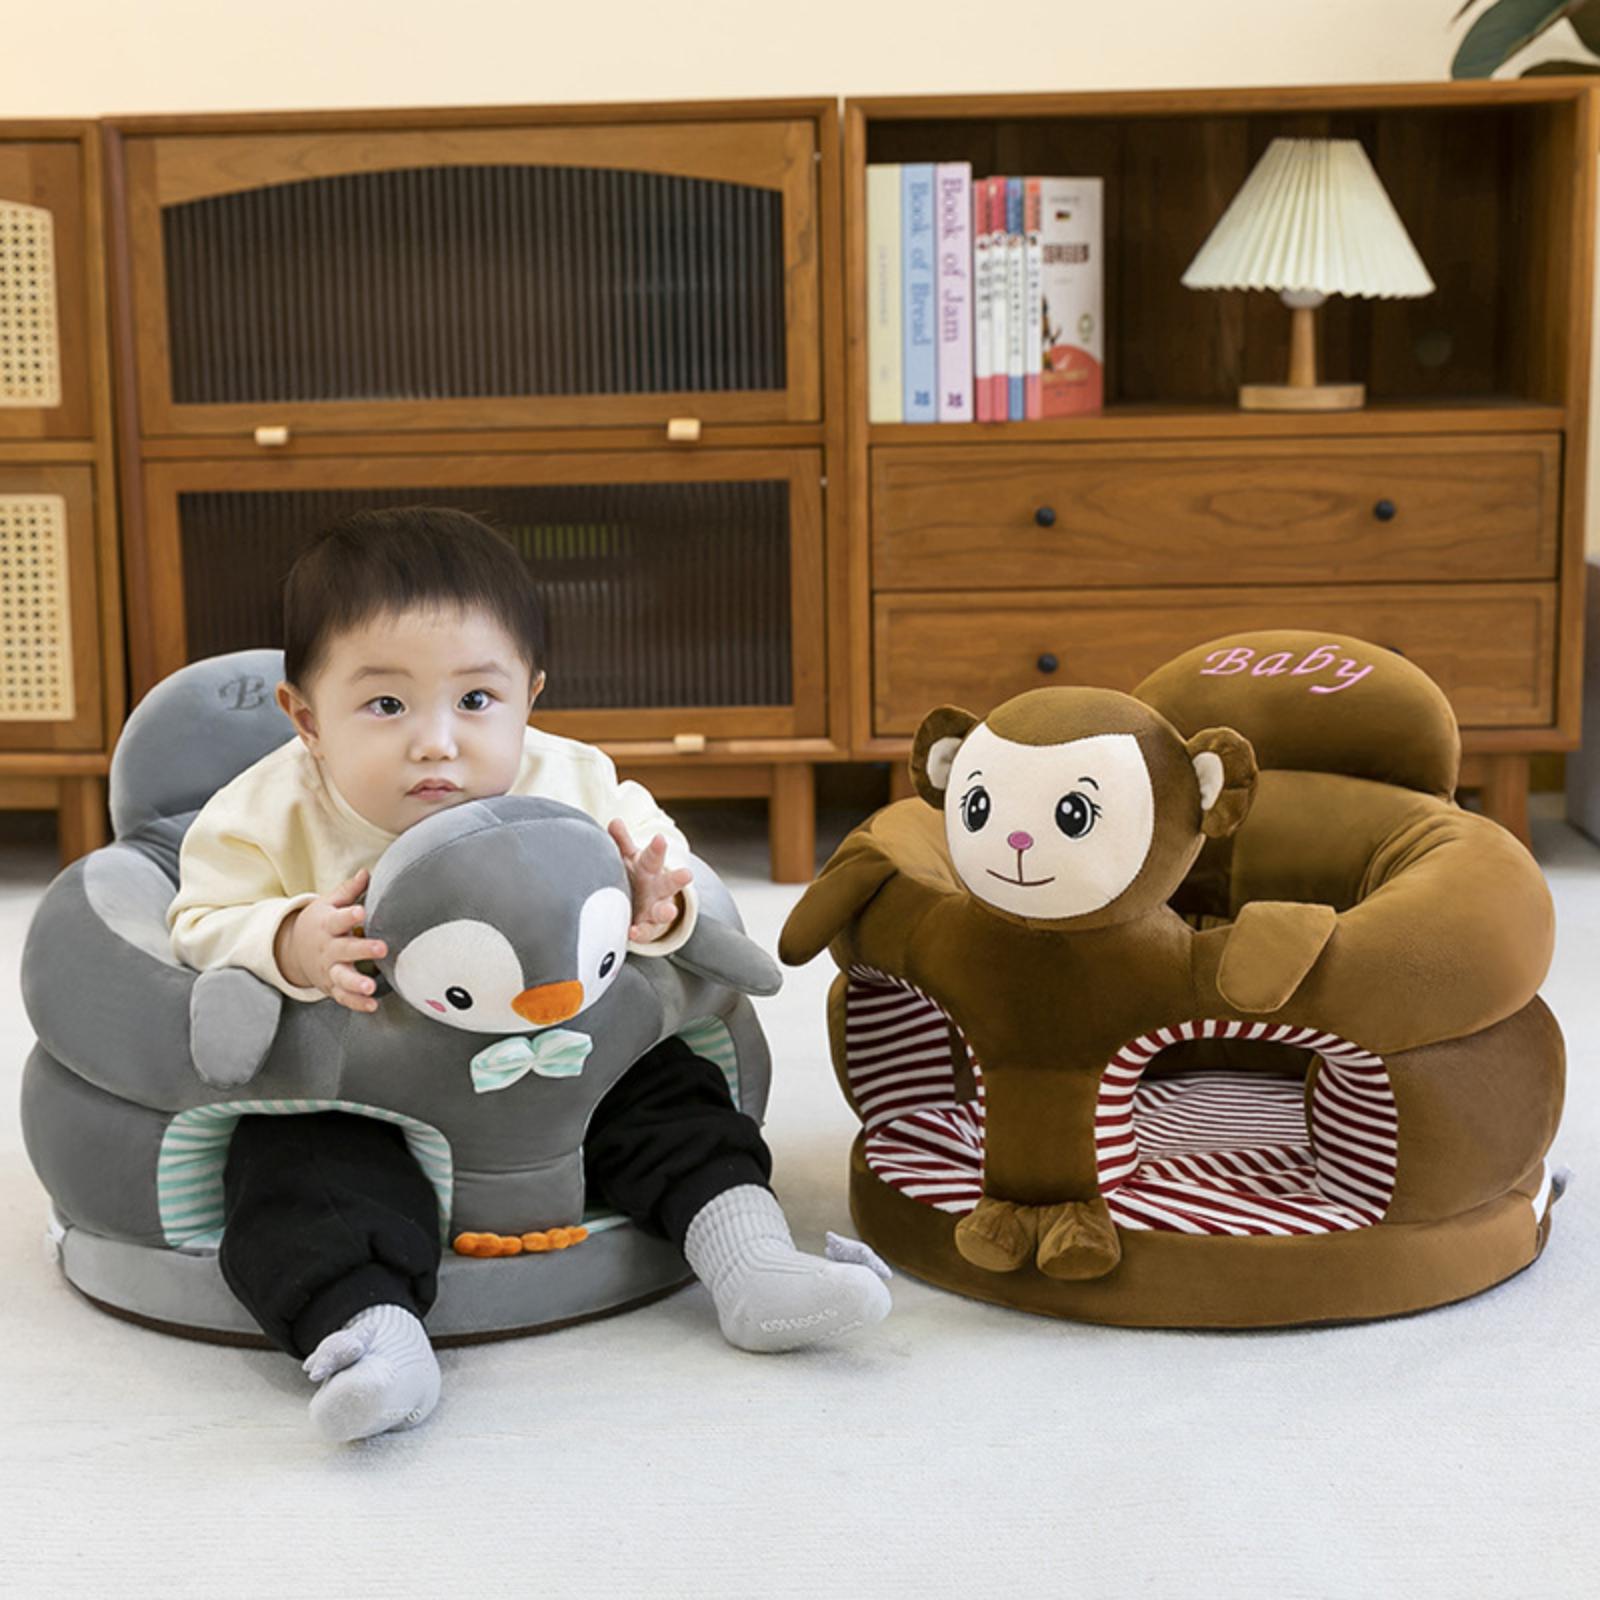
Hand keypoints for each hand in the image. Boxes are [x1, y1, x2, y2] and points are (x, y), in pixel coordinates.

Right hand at [274, 867, 387, 1011]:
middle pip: (344, 950)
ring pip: (342, 978)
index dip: (349, 915)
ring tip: (370, 987)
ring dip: (356, 984)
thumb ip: (349, 891)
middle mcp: (328, 949)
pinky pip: (344, 997)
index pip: (338, 919)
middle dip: (362, 950)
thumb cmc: (320, 923)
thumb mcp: (329, 904)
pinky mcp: (331, 986)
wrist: (293, 950)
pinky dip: (357, 1003)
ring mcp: (329, 970)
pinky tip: (372, 1005)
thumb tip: (367, 872)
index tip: (361, 911)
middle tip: (381, 948)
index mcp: (327, 925)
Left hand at [608, 819, 692, 942]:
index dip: (658, 847)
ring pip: (664, 910)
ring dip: (667, 911)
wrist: (641, 903)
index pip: (655, 855)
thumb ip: (621, 841)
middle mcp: (658, 887)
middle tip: (686, 875)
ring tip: (669, 912)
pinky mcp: (649, 927)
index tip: (660, 838)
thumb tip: (615, 821)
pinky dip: (640, 932)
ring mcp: (656, 908)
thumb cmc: (634, 874)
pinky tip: (633, 932)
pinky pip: (646, 931)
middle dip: (678, 878)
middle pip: (669, 882)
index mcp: (650, 867)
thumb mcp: (628, 857)